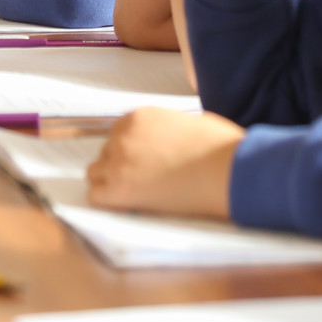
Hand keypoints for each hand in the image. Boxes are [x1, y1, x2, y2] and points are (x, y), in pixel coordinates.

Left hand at [86, 108, 241, 219]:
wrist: (225, 171)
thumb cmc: (220, 147)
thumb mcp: (191, 122)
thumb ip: (169, 128)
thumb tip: (169, 140)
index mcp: (141, 116)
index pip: (119, 131)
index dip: (131, 148)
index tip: (141, 160)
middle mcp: (124, 135)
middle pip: (107, 151)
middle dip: (120, 164)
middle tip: (141, 178)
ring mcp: (119, 162)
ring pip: (96, 173)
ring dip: (110, 181)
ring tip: (134, 193)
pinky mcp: (119, 189)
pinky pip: (96, 196)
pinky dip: (107, 201)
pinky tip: (126, 205)